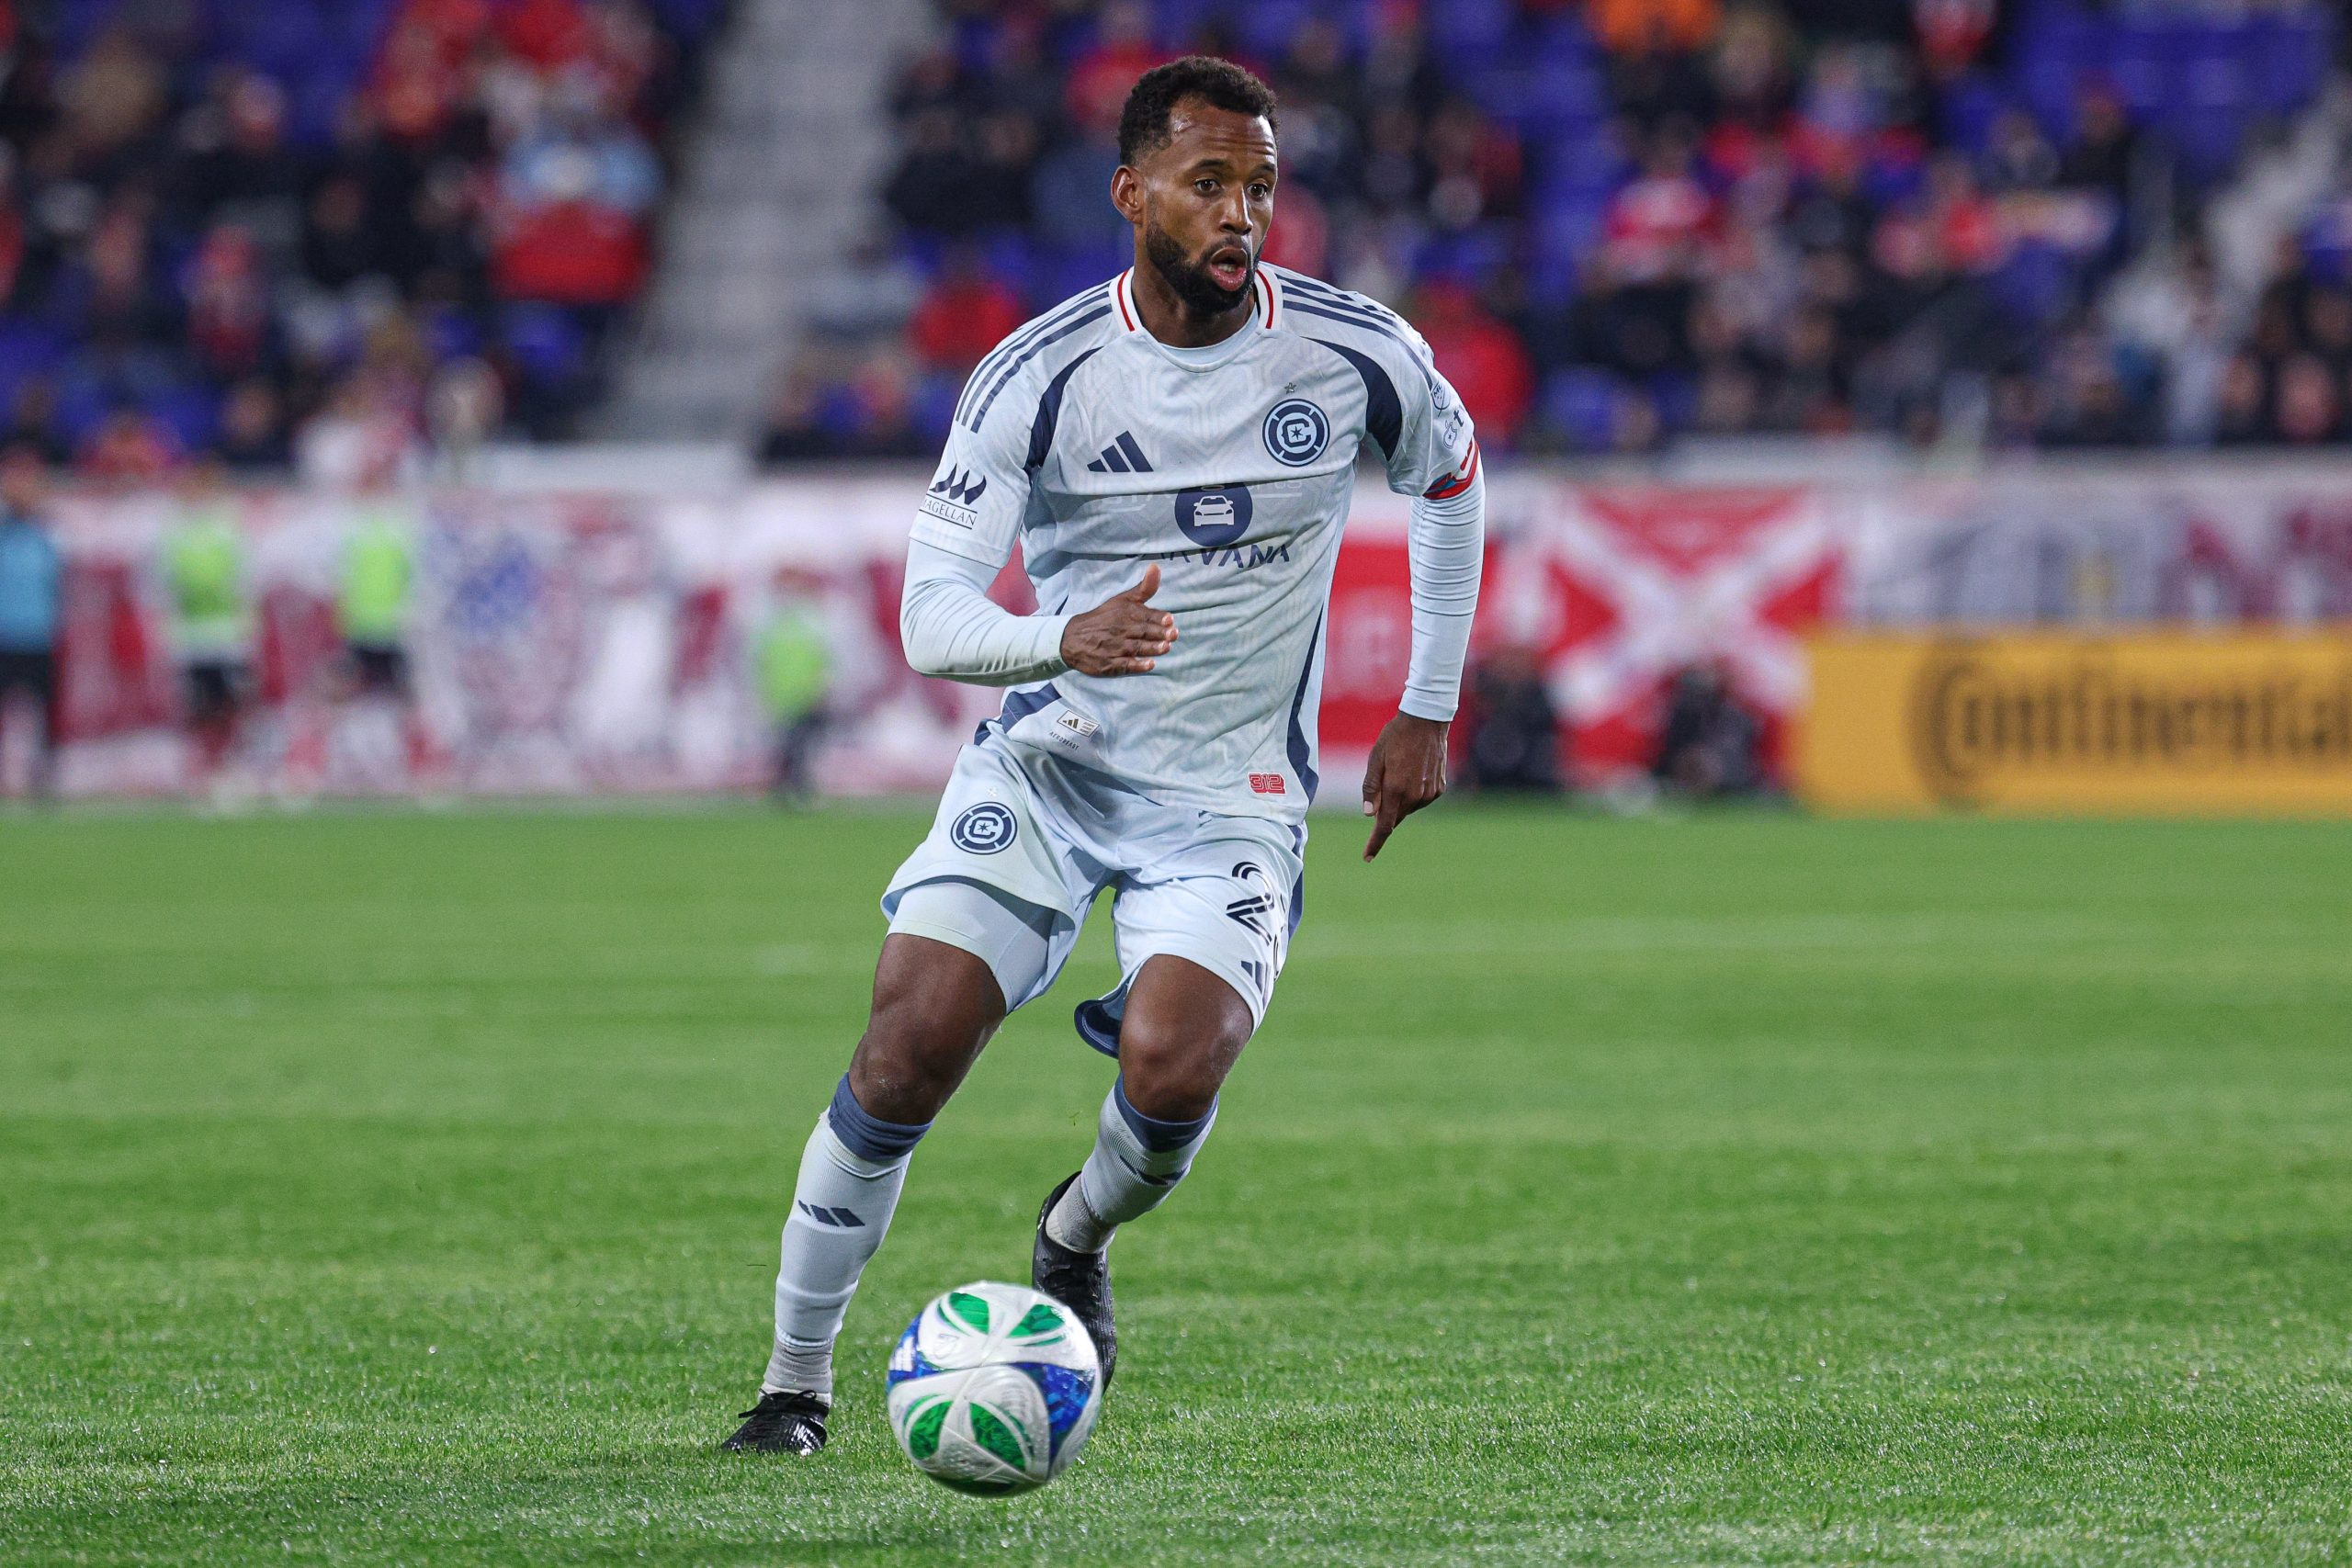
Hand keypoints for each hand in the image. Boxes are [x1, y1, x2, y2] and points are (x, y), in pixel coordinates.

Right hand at [1060, 564, 1176, 675]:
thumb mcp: (1122, 600)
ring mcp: (1114, 648)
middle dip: (1159, 633)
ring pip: (1136, 648)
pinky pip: (1125, 665)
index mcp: (1125, 613)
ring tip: (1165, 647)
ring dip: (1152, 648)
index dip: (1158, 618)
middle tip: (1173, 635)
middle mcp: (1120, 630)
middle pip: (1143, 632)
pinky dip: (1137, 665)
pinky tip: (1149, 665)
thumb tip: (1156, 567)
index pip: (1145, 616)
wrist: (1072, 638)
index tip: (1170, 619)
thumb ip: (1144, 588)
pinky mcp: (1109, 664)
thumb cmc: (1103, 618)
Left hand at [1361, 713, 1448, 861]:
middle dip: (1385, 811)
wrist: (1427, 721)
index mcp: (1396, 790)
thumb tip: (1369, 815)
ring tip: (1399, 770)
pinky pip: (1421, 799)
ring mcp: (1429, 794)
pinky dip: (1413, 793)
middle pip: (1395, 817)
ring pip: (1408, 808)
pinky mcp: (1439, 788)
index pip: (1384, 826)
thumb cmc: (1396, 737)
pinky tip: (1413, 772)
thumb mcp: (1375, 759)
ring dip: (1399, 800)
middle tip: (1382, 783)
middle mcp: (1415, 796)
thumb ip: (1371, 788)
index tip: (1367, 857)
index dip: (1375, 843)